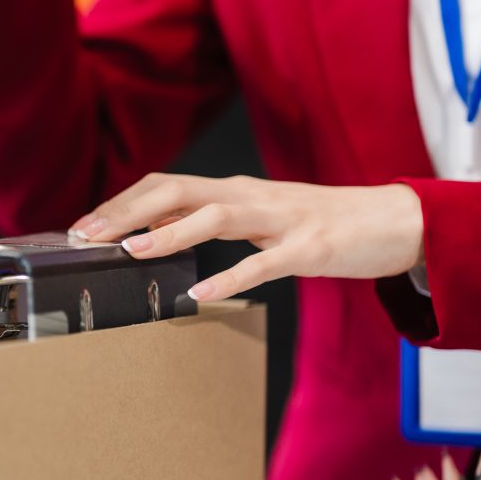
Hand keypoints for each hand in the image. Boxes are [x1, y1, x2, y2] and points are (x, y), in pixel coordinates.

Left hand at [69, 174, 425, 300]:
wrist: (398, 221)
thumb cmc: (321, 225)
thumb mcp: (259, 218)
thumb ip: (211, 220)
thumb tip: (154, 233)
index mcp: (234, 190)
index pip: (165, 185)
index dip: (121, 202)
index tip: (82, 227)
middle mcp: (251, 196)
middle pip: (178, 189)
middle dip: (128, 211)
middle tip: (87, 236)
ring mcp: (283, 219)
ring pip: (216, 216)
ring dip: (169, 233)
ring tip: (131, 253)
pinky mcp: (312, 247)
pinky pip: (267, 263)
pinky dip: (232, 277)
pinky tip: (203, 294)